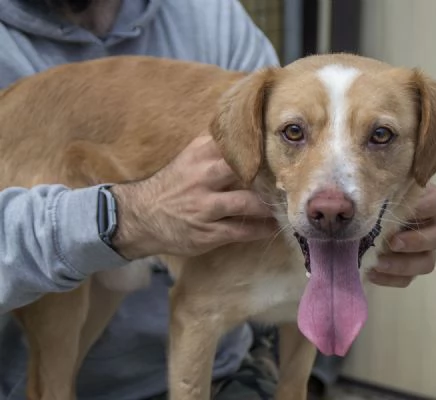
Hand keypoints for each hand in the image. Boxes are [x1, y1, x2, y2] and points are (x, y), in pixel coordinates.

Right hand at [110, 135, 276, 258]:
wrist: (140, 216)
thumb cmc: (173, 185)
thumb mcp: (189, 159)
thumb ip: (216, 148)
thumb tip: (249, 132)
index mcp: (199, 155)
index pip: (234, 144)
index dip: (260, 144)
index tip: (281, 146)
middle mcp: (202, 178)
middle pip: (244, 170)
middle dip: (269, 174)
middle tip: (289, 177)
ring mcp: (204, 207)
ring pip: (247, 203)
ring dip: (269, 205)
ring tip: (285, 204)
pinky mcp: (207, 232)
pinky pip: (241, 230)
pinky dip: (261, 228)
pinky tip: (273, 226)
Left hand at [368, 183, 435, 286]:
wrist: (355, 222)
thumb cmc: (368, 199)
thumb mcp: (371, 189)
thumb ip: (373, 190)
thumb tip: (358, 198)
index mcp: (425, 202)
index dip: (428, 207)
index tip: (409, 209)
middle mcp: (430, 226)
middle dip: (417, 241)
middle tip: (392, 242)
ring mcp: (423, 250)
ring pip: (428, 261)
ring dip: (405, 264)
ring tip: (380, 263)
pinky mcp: (410, 269)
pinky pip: (408, 279)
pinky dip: (391, 278)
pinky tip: (372, 273)